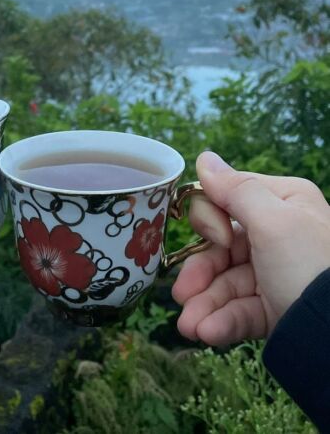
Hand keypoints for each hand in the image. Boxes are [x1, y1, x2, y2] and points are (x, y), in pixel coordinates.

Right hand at [173, 151, 329, 345]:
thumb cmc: (309, 264)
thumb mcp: (273, 221)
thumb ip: (235, 189)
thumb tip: (204, 158)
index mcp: (284, 203)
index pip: (228, 200)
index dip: (211, 220)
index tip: (216, 239)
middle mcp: (279, 234)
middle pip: (222, 246)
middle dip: (199, 273)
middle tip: (181, 294)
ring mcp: (277, 273)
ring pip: (227, 283)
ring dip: (203, 304)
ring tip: (189, 327)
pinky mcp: (276, 309)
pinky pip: (241, 311)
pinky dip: (221, 321)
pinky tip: (207, 332)